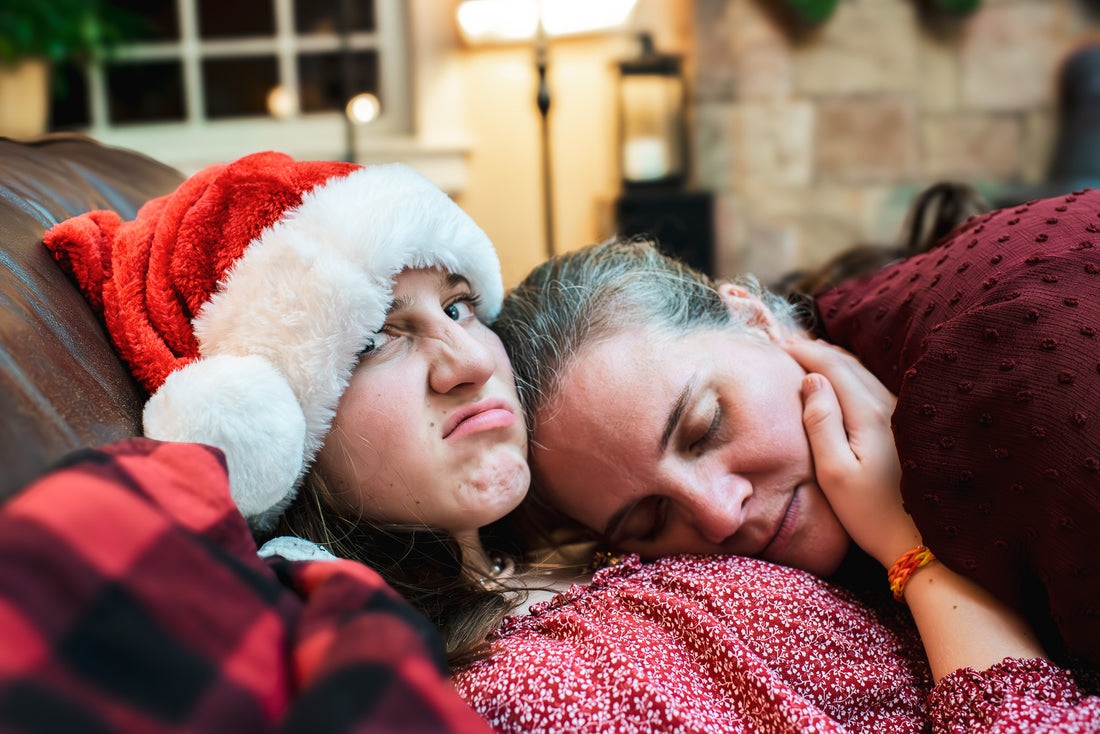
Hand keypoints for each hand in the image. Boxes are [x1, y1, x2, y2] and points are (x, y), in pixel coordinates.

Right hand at [782, 338, 919, 568]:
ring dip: (835, 360)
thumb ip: (820, 423)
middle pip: (849, 364)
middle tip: (788, 343)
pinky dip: (851, 374)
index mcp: (868, 414)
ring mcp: (902, 414)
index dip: (804, 351)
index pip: (832, 367)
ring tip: (811, 355)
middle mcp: (889, 405)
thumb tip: (811, 381)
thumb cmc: (871, 513)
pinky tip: (842, 380)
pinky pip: (873, 385)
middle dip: (818, 350)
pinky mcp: (907, 426)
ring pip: (864, 373)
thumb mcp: (834, 473)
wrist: (921, 541)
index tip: (778, 343)